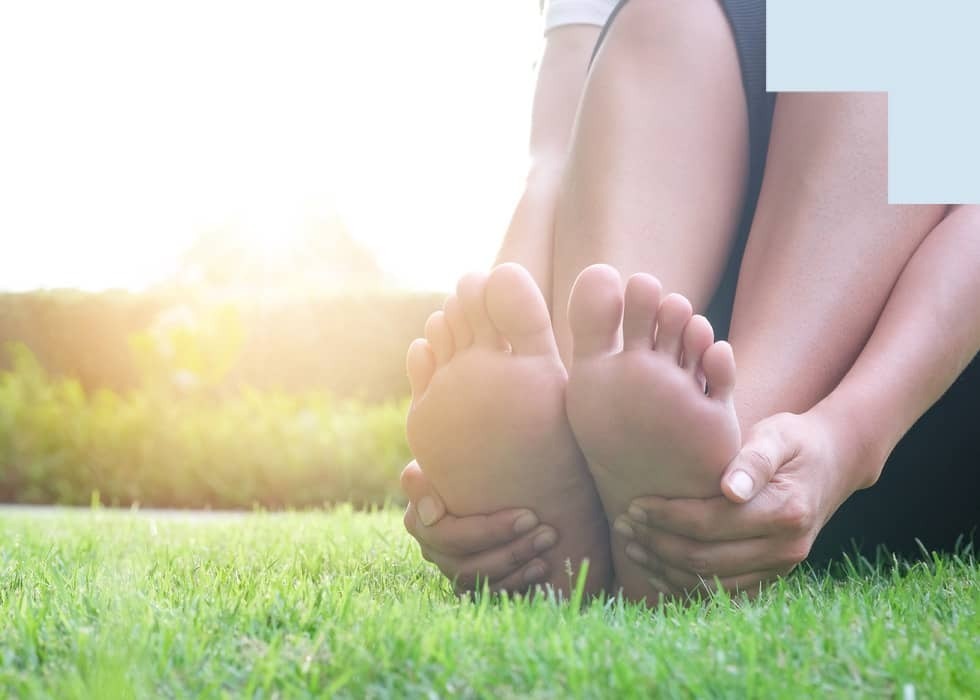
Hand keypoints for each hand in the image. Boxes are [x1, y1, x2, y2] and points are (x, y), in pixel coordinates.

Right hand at [400, 461, 556, 592]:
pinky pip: (489, 591)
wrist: (481, 470)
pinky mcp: (469, 579)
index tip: (530, 515)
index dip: (491, 531)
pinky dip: (517, 582)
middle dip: (512, 549)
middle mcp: (431, 547)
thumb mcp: (443, 454)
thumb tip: (430, 513)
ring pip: (480, 579)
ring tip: (548, 547)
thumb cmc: (465, 456)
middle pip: (467, 562)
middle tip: (548, 532)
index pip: (452, 535)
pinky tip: (542, 568)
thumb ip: (421, 479)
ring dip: (517, 565)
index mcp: (419, 518)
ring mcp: (449, 566)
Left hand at [617, 410, 869, 596]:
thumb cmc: (795, 441)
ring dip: (665, 568)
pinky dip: (687, 586)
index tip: (634, 505)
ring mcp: (781, 567)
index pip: (710, 523)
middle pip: (705, 558)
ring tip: (631, 547)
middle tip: (622, 525)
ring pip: (710, 582)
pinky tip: (658, 571)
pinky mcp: (772, 575)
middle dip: (657, 543)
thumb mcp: (778, 435)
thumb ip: (754, 459)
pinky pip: (723, 593)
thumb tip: (730, 488)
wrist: (834, 462)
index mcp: (785, 511)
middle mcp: (786, 547)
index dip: (667, 518)